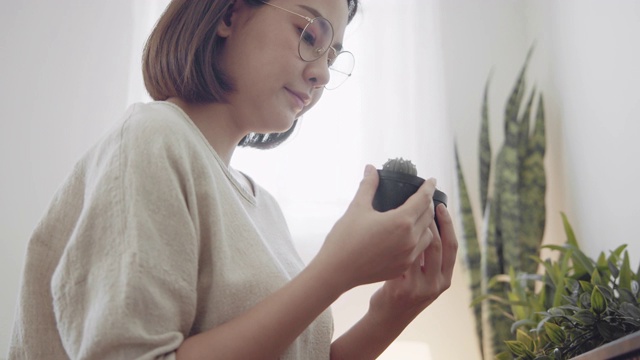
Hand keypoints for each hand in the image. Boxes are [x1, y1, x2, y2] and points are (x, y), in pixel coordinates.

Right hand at [313, 164, 436, 291]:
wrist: (336, 271)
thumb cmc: (345, 238)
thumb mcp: (357, 208)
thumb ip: (368, 186)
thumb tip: (370, 168)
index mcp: (401, 221)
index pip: (423, 199)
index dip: (428, 187)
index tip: (432, 180)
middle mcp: (410, 239)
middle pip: (428, 216)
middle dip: (428, 204)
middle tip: (423, 196)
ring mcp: (408, 256)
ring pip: (428, 235)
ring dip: (426, 224)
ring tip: (417, 217)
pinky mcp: (403, 267)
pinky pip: (419, 251)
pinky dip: (419, 240)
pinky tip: (409, 237)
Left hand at [368, 203, 457, 324]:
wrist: (388, 319)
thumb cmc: (405, 292)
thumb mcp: (424, 279)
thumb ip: (429, 259)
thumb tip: (428, 226)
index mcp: (445, 279)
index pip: (452, 246)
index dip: (448, 224)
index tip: (440, 205)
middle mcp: (437, 284)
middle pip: (437, 245)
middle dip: (430, 220)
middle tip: (421, 202)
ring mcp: (420, 288)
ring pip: (419, 251)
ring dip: (413, 229)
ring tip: (405, 212)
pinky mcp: (401, 289)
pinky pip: (401, 260)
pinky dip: (396, 244)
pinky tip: (389, 229)